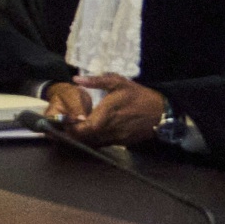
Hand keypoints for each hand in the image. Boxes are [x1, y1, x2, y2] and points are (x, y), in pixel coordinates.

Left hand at [53, 74, 171, 146]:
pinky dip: (94, 141)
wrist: (162, 113)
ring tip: (73, 130)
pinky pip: (104, 144)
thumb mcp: (119, 83)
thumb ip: (96, 81)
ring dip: (82, 138)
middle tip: (63, 127)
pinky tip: (89, 133)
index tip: (62, 122)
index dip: (71, 128)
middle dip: (72, 134)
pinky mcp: (123, 143)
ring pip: (94, 143)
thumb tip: (76, 79)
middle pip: (86, 138)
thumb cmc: (139, 96)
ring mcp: (117, 138)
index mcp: (107, 114)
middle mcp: (111, 129)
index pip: (84, 128)